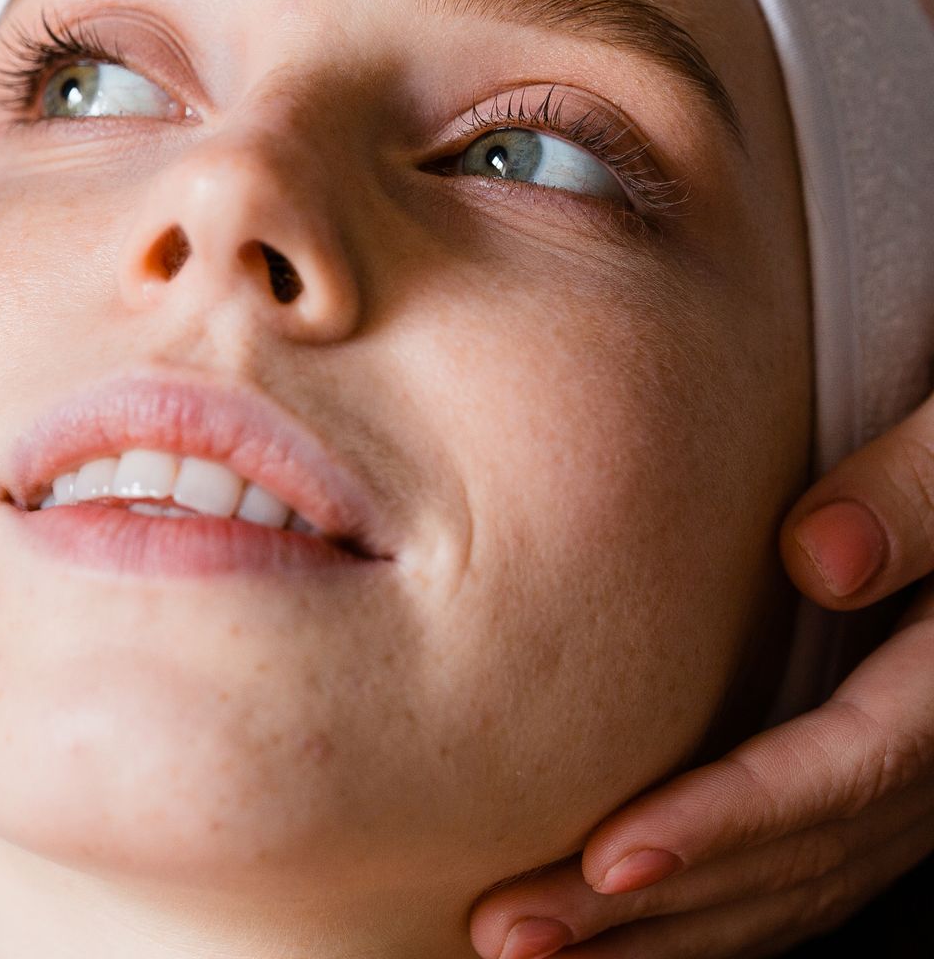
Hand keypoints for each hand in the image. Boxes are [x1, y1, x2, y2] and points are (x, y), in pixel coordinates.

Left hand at [469, 393, 933, 958]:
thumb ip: (913, 493)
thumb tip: (817, 561)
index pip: (842, 774)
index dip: (725, 823)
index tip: (610, 855)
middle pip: (796, 857)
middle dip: (650, 909)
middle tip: (512, 932)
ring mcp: (912, 778)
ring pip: (790, 887)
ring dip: (659, 932)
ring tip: (525, 952)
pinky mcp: (871, 778)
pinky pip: (794, 869)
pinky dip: (703, 911)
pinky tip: (605, 931)